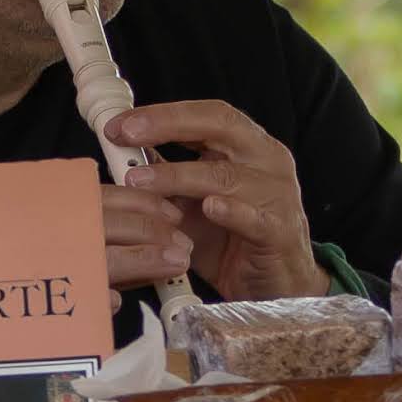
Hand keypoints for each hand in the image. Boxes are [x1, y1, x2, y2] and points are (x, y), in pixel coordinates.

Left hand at [99, 97, 321, 299]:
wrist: (276, 287)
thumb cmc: (235, 240)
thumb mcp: (194, 203)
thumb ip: (168, 176)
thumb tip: (125, 153)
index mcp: (249, 146)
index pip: (207, 114)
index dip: (163, 113)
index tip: (121, 123)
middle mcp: (267, 160)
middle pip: (220, 126)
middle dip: (169, 125)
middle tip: (128, 135)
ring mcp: (277, 195)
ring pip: (225, 175)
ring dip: (178, 175)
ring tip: (140, 180)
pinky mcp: (279, 232)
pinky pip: (253, 218)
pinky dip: (230, 210)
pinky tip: (208, 208)